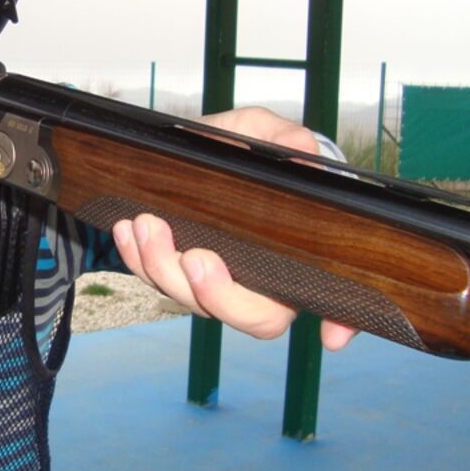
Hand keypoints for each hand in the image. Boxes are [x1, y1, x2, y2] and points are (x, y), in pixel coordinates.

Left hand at [111, 106, 357, 351]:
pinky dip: (137, 258)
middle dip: (216, 293)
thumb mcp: (265, 133)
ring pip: (192, 301)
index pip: (329, 300)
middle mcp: (259, 280)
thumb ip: (290, 141)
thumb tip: (308, 158)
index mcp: (295, 254)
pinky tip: (129, 228)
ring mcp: (214, 283)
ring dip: (164, 268)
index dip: (340, 324)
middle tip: (194, 256)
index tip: (332, 337)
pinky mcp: (172, 273)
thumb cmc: (239, 146)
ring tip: (149, 224)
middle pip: (249, 316)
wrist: (186, 151)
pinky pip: (155, 280)